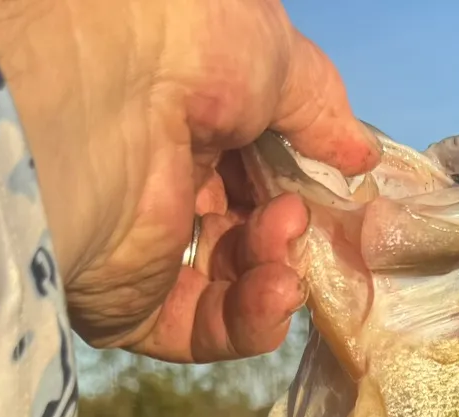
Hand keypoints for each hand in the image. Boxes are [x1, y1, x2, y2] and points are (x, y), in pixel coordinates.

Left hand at [0, 0, 377, 360]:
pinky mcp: (132, 307)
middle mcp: (164, 183)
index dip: (304, 183)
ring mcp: (147, 250)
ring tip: (284, 249)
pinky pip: (203, 329)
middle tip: (303, 219)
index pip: (258, 168)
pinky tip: (277, 293)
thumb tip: (362, 155)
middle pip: (249, 231)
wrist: (97, 95)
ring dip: (275, 272)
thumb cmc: (180, 45)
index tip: (341, 191)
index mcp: (189, 118)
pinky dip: (250, 320)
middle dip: (290, 231)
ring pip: (233, 284)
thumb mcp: (272, 51)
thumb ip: (319, 107)